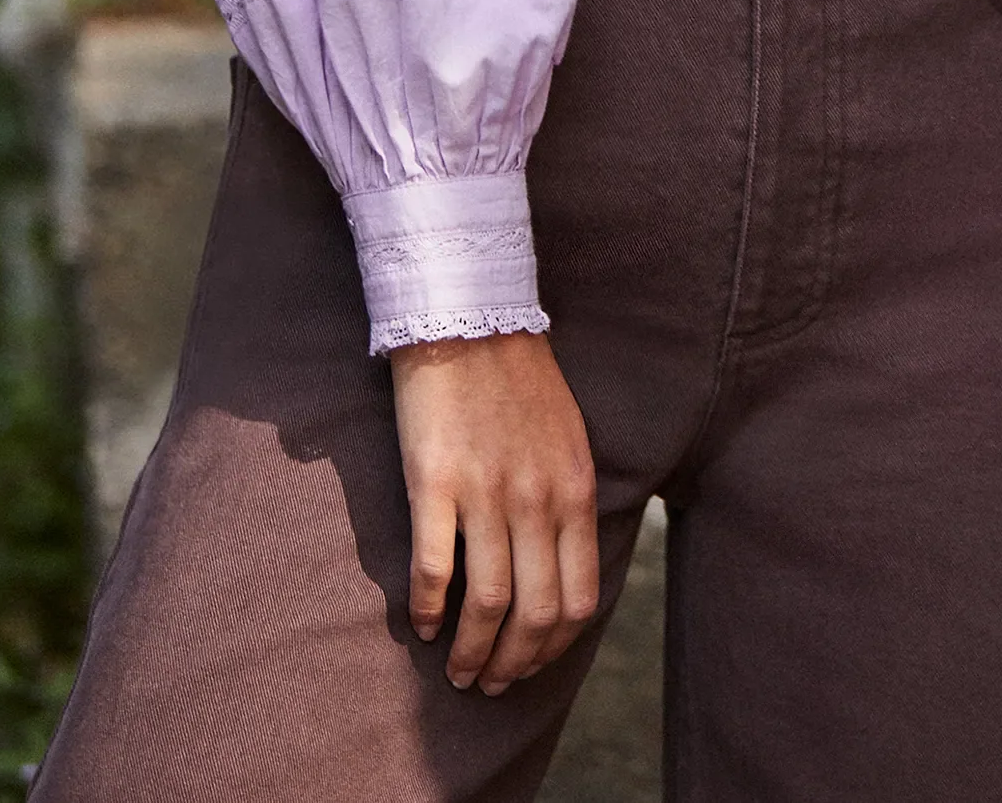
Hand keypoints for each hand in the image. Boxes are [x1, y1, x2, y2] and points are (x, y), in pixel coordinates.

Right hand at [389, 332, 600, 693]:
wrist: (469, 317)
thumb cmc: (519, 380)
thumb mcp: (569, 440)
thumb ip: (569, 502)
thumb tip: (564, 568)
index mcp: (575, 491)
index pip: (578, 600)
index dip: (553, 647)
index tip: (531, 663)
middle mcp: (537, 501)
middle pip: (533, 615)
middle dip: (513, 665)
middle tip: (490, 684)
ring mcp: (486, 494)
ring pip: (486, 606)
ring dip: (471, 653)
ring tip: (457, 672)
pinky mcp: (435, 484)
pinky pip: (433, 570)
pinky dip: (429, 610)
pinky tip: (423, 625)